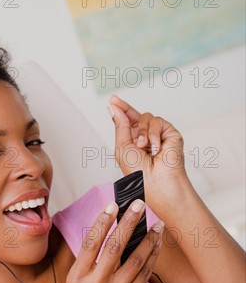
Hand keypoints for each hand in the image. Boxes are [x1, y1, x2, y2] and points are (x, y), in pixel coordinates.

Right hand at [66, 199, 163, 282]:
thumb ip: (87, 263)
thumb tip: (107, 231)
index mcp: (78, 278)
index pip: (91, 243)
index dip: (102, 221)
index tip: (113, 205)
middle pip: (114, 246)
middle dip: (128, 222)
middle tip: (139, 204)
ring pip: (135, 258)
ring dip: (148, 238)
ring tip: (156, 224)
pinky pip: (146, 273)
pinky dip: (152, 256)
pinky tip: (157, 244)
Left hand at [108, 95, 189, 211]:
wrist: (157, 182)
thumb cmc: (139, 172)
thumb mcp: (122, 147)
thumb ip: (120, 125)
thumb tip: (114, 107)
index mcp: (133, 143)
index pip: (128, 123)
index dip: (121, 111)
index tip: (112, 100)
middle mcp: (146, 138)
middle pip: (137, 116)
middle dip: (126, 109)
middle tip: (115, 101)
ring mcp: (159, 136)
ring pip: (147, 117)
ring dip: (142, 131)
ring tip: (143, 146)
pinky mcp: (171, 134)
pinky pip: (158, 122)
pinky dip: (154, 134)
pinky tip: (155, 148)